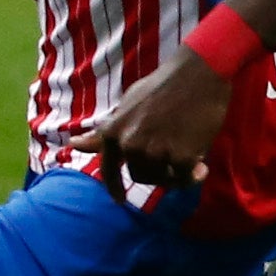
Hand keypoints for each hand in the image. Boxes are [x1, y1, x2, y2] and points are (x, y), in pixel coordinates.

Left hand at [74, 53, 230, 198]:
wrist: (197, 74)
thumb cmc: (161, 87)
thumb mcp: (126, 106)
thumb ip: (105, 130)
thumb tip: (74, 144)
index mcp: (113, 132)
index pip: (108, 169)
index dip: (114, 187)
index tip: (119, 200)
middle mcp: (129, 144)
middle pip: (140, 175)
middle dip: (156, 170)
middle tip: (173, 154)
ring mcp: (154, 152)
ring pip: (162, 179)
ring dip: (175, 174)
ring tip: (187, 155)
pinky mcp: (180, 157)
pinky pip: (184, 178)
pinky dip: (193, 175)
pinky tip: (201, 164)